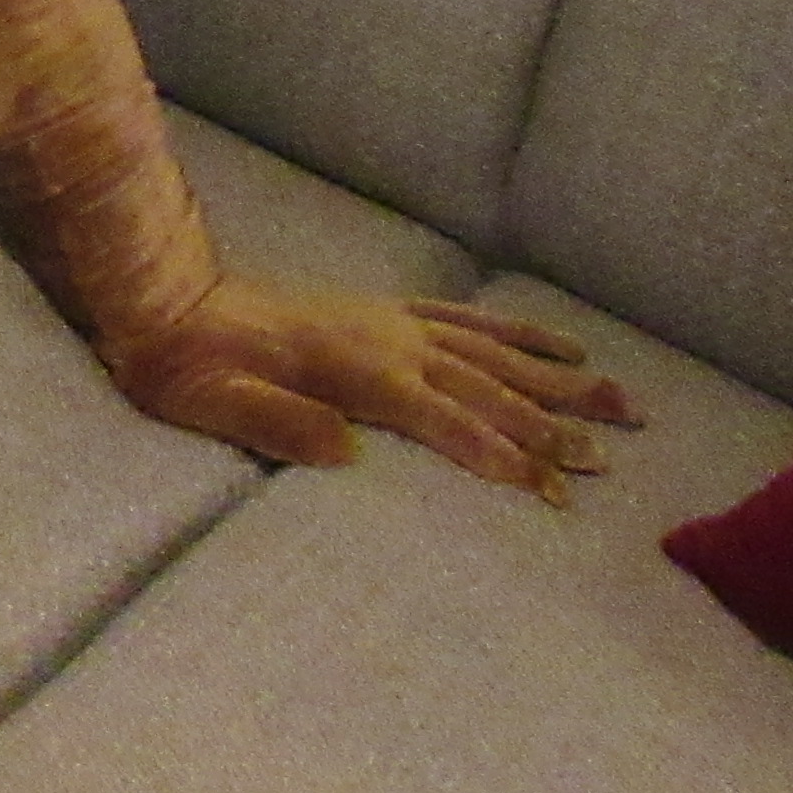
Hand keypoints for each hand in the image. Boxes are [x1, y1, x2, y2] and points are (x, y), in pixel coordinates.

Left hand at [101, 281, 645, 500]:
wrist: (168, 303)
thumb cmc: (186, 368)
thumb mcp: (212, 404)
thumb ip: (275, 424)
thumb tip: (345, 452)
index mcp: (356, 373)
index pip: (446, 421)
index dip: (500, 454)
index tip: (555, 489)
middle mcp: (389, 343)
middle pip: (490, 388)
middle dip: (555, 423)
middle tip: (616, 453)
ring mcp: (394, 323)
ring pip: (496, 352)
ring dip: (561, 377)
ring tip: (624, 398)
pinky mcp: (388, 313)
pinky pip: (471, 320)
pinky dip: (522, 333)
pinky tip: (564, 343)